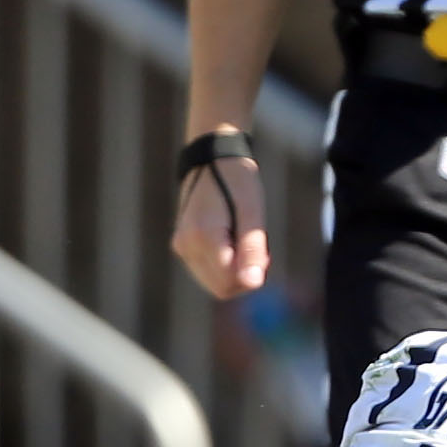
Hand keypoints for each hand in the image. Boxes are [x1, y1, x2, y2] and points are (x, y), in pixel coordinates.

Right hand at [171, 151, 269, 298]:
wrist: (213, 158)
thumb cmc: (238, 182)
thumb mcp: (252, 211)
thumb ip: (252, 249)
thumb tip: (253, 284)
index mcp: (203, 236)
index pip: (229, 282)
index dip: (251, 275)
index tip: (264, 253)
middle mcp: (187, 245)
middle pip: (221, 288)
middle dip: (244, 276)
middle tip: (257, 248)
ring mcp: (182, 246)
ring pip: (214, 284)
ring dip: (235, 272)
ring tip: (244, 242)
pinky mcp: (182, 246)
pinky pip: (207, 272)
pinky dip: (225, 266)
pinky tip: (233, 243)